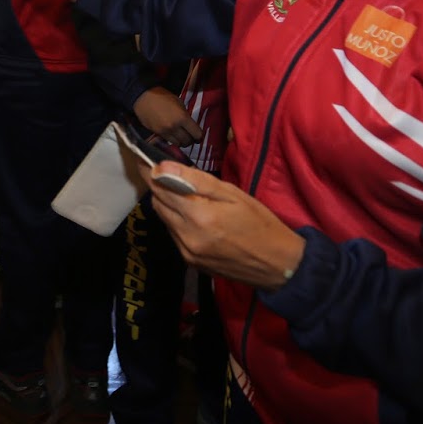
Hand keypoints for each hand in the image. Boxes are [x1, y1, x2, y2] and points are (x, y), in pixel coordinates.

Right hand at [131, 88, 202, 146]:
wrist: (143, 97)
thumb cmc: (163, 97)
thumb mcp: (179, 103)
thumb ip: (186, 115)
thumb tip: (190, 126)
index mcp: (182, 117)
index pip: (197, 134)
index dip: (199, 136)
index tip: (199, 135)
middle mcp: (175, 127)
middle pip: (188, 141)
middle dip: (191, 140)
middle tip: (190, 136)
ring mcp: (165, 132)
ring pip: (179, 144)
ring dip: (182, 141)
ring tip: (181, 136)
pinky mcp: (158, 134)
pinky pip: (169, 142)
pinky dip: (173, 140)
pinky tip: (173, 135)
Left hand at [141, 162, 305, 289]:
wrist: (277, 264)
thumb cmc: (260, 223)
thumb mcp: (233, 194)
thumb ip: (196, 180)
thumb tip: (163, 166)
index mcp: (199, 216)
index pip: (160, 188)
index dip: (151, 172)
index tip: (145, 159)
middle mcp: (186, 236)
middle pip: (158, 204)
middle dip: (160, 187)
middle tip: (171, 175)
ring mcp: (186, 252)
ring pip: (163, 219)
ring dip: (168, 205)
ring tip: (187, 195)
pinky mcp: (189, 262)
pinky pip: (173, 234)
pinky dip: (177, 221)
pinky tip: (195, 217)